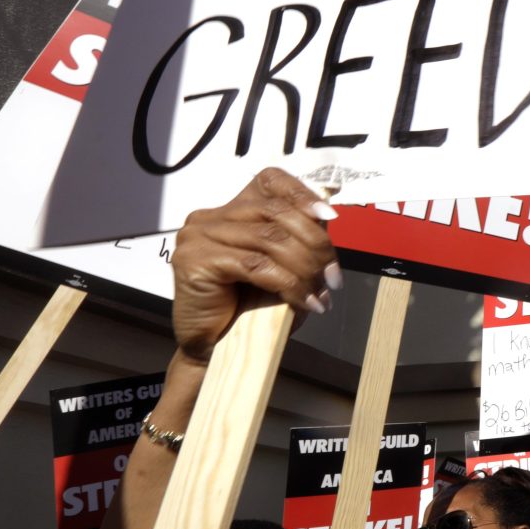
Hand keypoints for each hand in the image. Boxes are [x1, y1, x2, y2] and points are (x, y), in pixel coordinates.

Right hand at [171, 168, 339, 362]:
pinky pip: (257, 265)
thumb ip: (298, 239)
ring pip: (270, 239)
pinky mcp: (196, 260)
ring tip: (321, 292)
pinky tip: (303, 301)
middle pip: (276, 212)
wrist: (215, 347)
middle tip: (333, 276)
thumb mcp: (283, 266)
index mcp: (231, 210)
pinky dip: (288, 284)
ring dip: (305, 267)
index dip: (302, 194)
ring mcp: (198, 236)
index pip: (270, 181)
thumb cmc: (250, 308)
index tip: (329, 216)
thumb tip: (327, 217)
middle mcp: (210, 217)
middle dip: (315, 243)